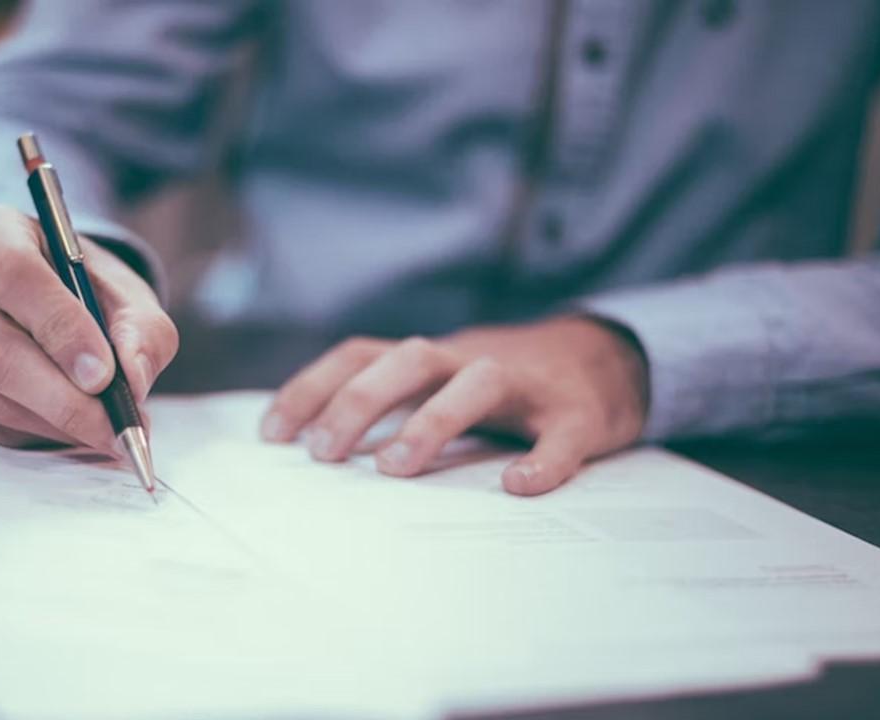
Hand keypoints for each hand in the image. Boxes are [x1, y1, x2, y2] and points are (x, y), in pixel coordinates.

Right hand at [0, 204, 177, 449]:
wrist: (44, 304)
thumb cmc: (85, 292)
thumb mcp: (128, 297)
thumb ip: (142, 332)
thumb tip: (132, 379)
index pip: (15, 276)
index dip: (61, 330)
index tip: (103, 375)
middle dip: (64, 399)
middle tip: (115, 428)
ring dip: (54, 422)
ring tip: (103, 430)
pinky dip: (28, 433)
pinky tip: (63, 425)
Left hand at [260, 317, 648, 494]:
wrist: (607, 359)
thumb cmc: (504, 385)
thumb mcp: (441, 383)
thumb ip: (392, 404)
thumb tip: (315, 449)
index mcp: (431, 358)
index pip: (361, 355)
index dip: (313, 387)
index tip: (272, 434)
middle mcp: (471, 360)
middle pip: (409, 359)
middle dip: (359, 401)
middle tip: (323, 454)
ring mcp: (527, 384)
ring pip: (478, 382)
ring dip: (432, 420)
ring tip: (394, 468)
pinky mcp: (578, 414)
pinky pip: (561, 434)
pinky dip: (542, 459)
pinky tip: (519, 486)